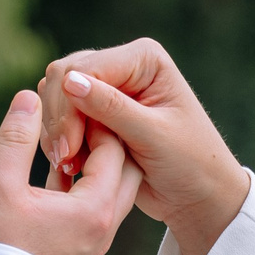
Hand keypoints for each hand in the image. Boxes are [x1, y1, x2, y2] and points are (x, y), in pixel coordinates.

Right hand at [0, 89, 142, 254]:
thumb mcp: (0, 185)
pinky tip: (54, 168)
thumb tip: (29, 96)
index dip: (92, 120)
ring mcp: (98, 239)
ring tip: (62, 140)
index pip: (113, 147)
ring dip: (91, 162)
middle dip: (100, 139)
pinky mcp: (84, 247)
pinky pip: (95, 205)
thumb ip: (16, 138)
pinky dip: (82, 183)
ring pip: (110, 187)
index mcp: (95, 208)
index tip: (70, 104)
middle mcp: (106, 225)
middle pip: (123, 167)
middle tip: (71, 120)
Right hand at [37, 38, 248, 254]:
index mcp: (144, 59)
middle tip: (65, 160)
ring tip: (71, 164)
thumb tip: (68, 81)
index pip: (85, 67)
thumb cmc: (190, 162)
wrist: (198, 195)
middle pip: (63, 75)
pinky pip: (61, 115)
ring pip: (56, 95)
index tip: (69, 148)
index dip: (69, 105)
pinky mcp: (95, 112)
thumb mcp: (153, 135)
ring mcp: (107, 87)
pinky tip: (72, 164)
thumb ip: (111, 107)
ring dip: (57, 130)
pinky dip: (59, 138)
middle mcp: (123, 66)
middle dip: (60, 118)